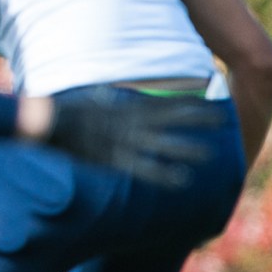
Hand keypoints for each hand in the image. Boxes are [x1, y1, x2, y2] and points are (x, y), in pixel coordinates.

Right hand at [45, 85, 223, 186]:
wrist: (48, 123)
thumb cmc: (66, 110)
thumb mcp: (89, 96)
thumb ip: (104, 94)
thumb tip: (109, 91)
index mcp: (125, 106)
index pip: (162, 101)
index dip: (186, 100)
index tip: (207, 96)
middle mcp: (129, 121)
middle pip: (169, 118)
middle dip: (196, 118)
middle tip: (223, 118)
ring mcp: (124, 140)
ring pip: (162, 143)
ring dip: (186, 147)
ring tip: (210, 152)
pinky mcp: (115, 159)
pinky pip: (144, 169)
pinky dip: (164, 173)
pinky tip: (183, 180)